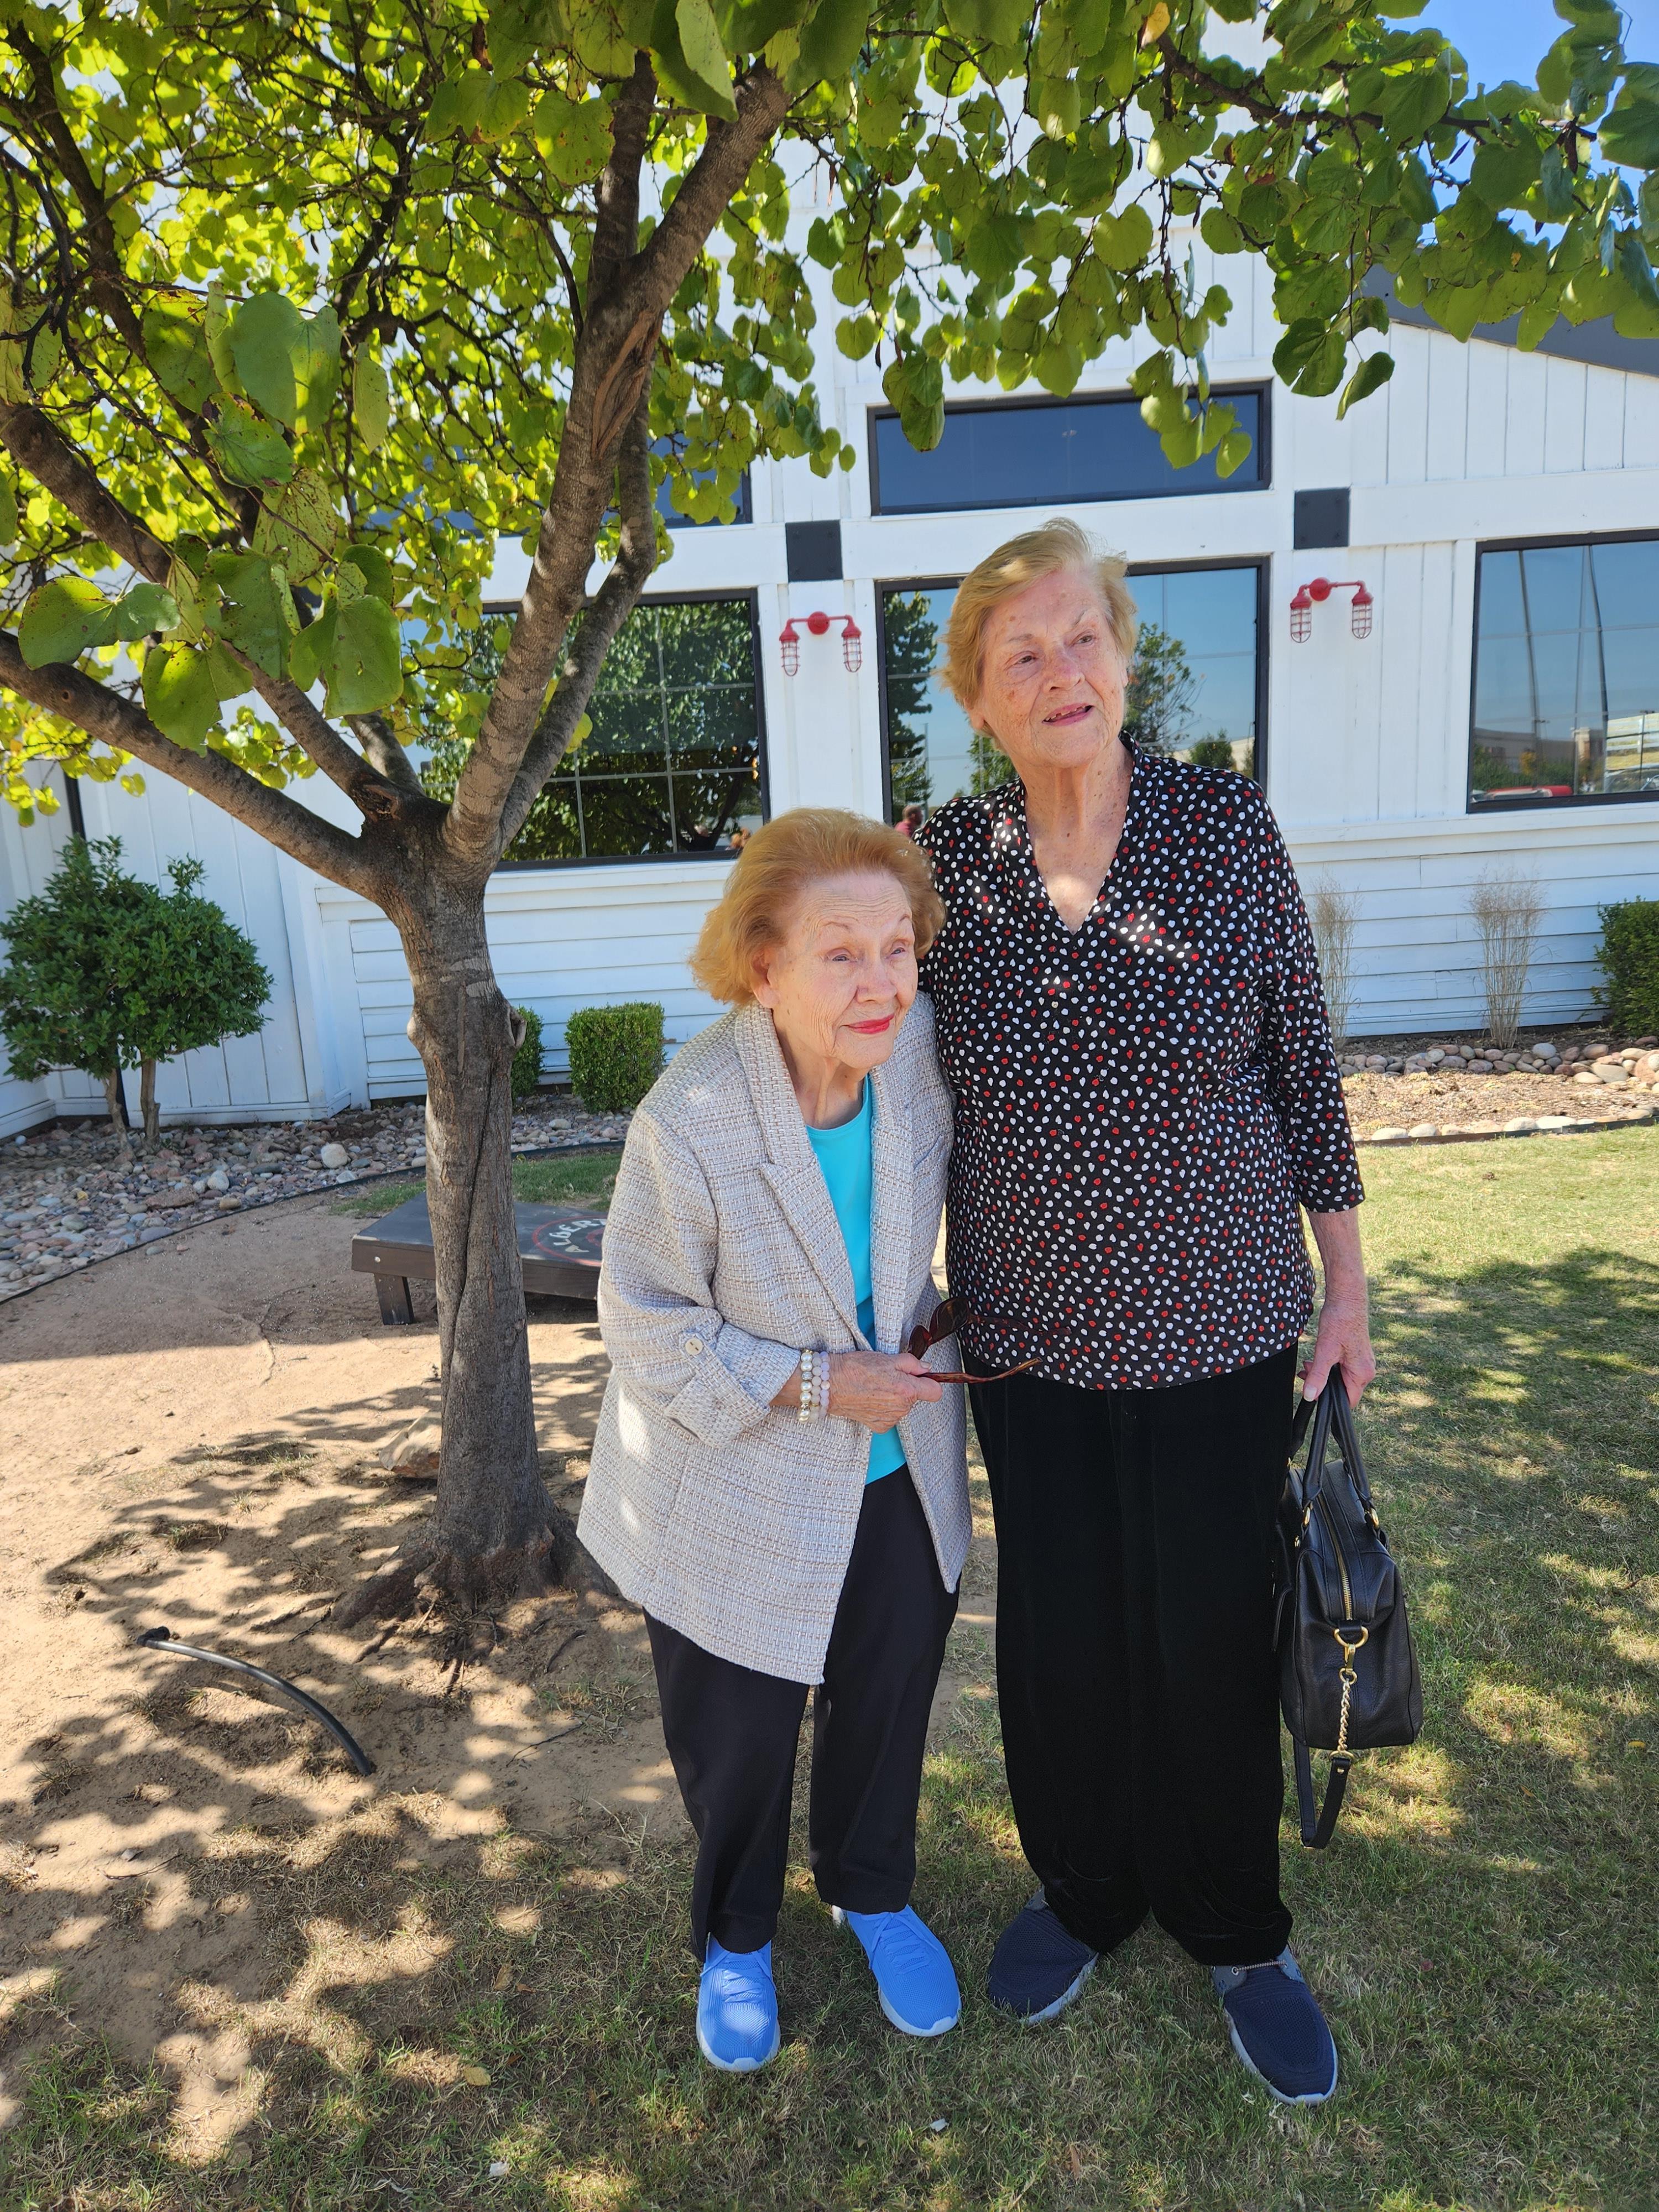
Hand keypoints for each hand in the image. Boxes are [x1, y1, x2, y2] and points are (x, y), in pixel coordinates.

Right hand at [827, 1350, 942, 1433]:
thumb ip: (912, 1363)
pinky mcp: (879, 1426)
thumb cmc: (855, 1369)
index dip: (930, 1382)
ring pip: (903, 1407)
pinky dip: (884, 1408)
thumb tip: (926, 1369)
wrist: (830, 1385)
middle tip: (888, 1376)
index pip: (935, 1392)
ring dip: (894, 1397)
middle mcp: (901, 1408)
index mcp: (907, 1390)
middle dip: (907, 1387)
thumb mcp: (888, 1358)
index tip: (922, 1377)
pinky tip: (871, 1398)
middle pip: (916, 1398)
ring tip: (876, 1387)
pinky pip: (890, 1416)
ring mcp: (890, 1419)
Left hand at [1301, 1289, 1375, 1406]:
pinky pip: (1342, 1367)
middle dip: (1323, 1384)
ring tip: (1309, 1364)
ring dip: (1324, 1373)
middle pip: (1343, 1389)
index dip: (1330, 1401)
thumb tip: (1310, 1396)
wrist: (1347, 1298)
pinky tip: (1318, 1358)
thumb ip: (1318, 1376)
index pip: (1348, 1401)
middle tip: (1307, 1373)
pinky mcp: (1357, 1354)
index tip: (1314, 1394)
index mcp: (1362, 1374)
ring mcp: (1362, 1361)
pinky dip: (1329, 1365)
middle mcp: (1366, 1370)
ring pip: (1340, 1377)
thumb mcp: (1325, 1351)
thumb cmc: (1340, 1321)